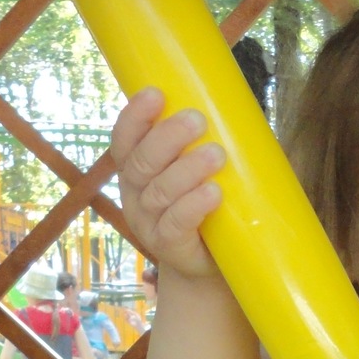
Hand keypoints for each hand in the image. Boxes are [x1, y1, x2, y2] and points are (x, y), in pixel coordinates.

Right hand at [112, 88, 225, 282]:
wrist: (209, 265)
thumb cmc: (205, 207)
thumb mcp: (195, 173)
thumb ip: (199, 145)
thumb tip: (234, 107)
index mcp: (135, 170)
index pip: (124, 140)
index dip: (135, 117)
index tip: (156, 93)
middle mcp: (135, 194)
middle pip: (143, 162)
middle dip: (168, 137)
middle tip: (198, 119)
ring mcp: (149, 223)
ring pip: (160, 192)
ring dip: (187, 170)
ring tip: (216, 154)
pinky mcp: (169, 247)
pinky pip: (176, 225)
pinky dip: (193, 206)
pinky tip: (212, 193)